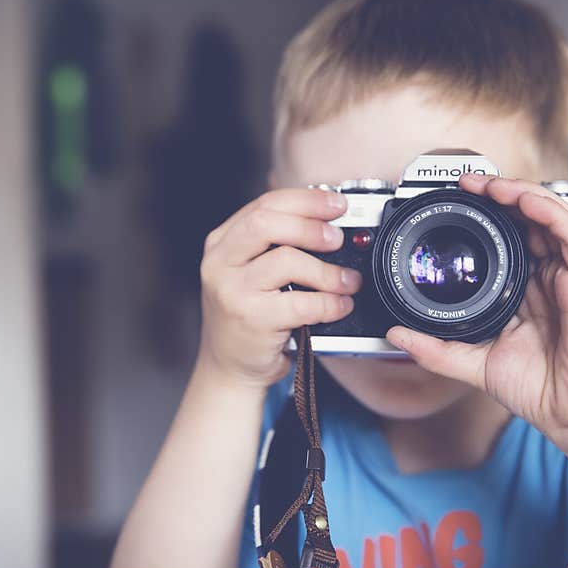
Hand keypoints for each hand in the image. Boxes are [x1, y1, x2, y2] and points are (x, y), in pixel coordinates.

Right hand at [198, 189, 362, 387]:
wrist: (229, 367)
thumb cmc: (247, 317)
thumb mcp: (249, 272)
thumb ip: (275, 245)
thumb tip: (327, 222)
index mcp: (222, 243)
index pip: (264, 205)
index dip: (305, 200)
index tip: (336, 204)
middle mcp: (220, 263)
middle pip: (267, 223)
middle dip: (311, 225)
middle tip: (338, 238)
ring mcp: (232, 292)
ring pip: (287, 261)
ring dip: (327, 270)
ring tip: (347, 280)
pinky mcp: (251, 320)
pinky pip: (301, 303)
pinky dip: (329, 303)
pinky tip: (339, 306)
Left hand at [386, 174, 567, 448]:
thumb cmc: (538, 390)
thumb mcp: (472, 363)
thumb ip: (434, 348)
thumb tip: (396, 334)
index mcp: (524, 290)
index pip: (507, 238)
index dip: (484, 216)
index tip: (454, 203)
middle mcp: (546, 277)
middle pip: (526, 219)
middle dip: (497, 194)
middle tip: (466, 183)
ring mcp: (567, 275)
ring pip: (548, 215)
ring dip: (518, 192)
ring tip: (487, 185)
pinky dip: (545, 209)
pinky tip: (521, 199)